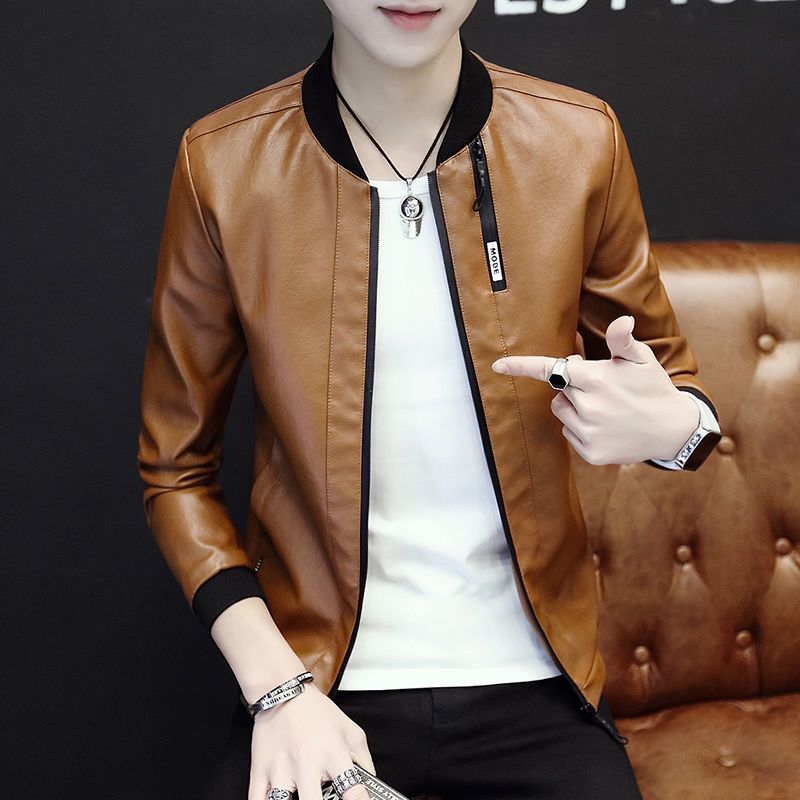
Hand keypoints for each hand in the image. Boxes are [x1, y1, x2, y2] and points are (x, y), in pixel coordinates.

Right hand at [248, 682, 374, 799]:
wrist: (283, 693)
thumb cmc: (316, 712)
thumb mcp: (349, 729)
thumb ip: (364, 759)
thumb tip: (371, 783)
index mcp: (332, 754)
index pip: (352, 791)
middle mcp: (307, 763)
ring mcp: (281, 769)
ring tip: (300, 796)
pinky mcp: (259, 771)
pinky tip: (278, 799)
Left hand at [490, 315, 699, 465]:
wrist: (673, 431)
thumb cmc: (653, 388)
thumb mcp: (641, 359)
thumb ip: (622, 340)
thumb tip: (622, 320)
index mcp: (596, 379)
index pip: (551, 368)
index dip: (521, 366)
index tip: (497, 365)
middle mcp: (589, 407)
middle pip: (559, 390)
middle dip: (574, 386)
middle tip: (603, 387)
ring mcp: (588, 432)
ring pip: (562, 412)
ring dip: (575, 408)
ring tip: (606, 408)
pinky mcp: (590, 453)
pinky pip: (569, 434)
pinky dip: (581, 430)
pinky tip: (606, 427)